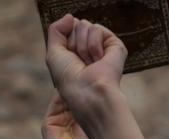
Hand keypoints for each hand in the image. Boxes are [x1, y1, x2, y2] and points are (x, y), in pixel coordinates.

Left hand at [44, 15, 145, 138]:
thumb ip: (56, 30)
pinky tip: (98, 59)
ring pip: (85, 25)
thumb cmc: (69, 79)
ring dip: (82, 46)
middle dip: (73, 43)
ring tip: (89, 63)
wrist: (87, 91)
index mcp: (75, 51)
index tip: (68, 60)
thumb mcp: (53, 53)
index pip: (66, 28)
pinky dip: (93, 45)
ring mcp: (102, 46)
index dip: (63, 42)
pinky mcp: (115, 45)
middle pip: (75, 25)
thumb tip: (71, 16)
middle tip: (80, 62)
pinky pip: (97, 28)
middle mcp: (89, 48)